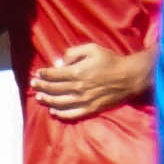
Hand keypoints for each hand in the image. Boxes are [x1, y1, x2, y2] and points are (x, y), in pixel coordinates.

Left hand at [27, 44, 147, 121]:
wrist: (129, 77)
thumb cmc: (111, 61)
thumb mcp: (92, 49)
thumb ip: (73, 54)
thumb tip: (59, 63)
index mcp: (77, 72)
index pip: (54, 75)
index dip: (43, 74)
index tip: (37, 74)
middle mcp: (78, 88)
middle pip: (54, 89)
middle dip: (41, 86)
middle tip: (33, 85)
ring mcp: (84, 100)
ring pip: (60, 102)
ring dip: (47, 100)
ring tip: (39, 97)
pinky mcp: (91, 109)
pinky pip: (72, 114)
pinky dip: (61, 114)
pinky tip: (54, 111)